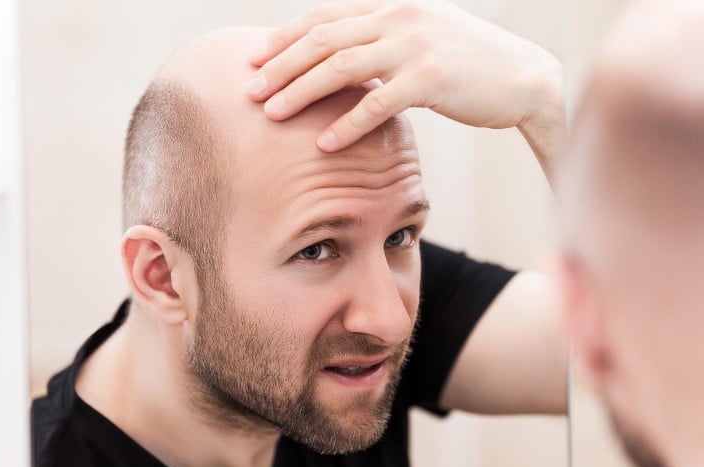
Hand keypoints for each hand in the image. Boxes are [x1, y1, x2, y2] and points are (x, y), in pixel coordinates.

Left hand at [246, 0, 563, 153]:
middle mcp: (398, 18)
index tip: (255, 59)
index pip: (324, 16)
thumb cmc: (469, 64)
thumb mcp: (422, 37)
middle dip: (281, 65)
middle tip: (251, 91)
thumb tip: (342, 58)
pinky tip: (323, 144)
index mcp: (391, 7)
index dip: (284, 37)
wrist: (525, 77)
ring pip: (341, 67)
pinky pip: (377, 103)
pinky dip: (345, 124)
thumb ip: (383, 40)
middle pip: (322, 39)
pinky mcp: (432, 79)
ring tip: (271, 114)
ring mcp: (415, 45)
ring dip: (301, 92)